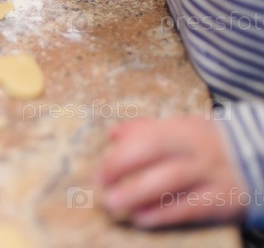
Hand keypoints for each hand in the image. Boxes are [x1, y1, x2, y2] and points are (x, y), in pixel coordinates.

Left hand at [99, 116, 248, 227]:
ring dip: (137, 192)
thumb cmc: (206, 146)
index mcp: (182, 129)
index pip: (145, 135)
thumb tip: (113, 135)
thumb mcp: (181, 131)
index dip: (119, 153)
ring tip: (114, 204)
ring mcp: (209, 173)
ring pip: (170, 179)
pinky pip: (190, 206)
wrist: (259, 159)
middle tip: (101, 186)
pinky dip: (163, 213)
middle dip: (121, 166)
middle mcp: (194, 148)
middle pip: (153, 150)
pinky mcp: (222, 199)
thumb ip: (147, 131)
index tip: (100, 172)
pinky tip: (143, 218)